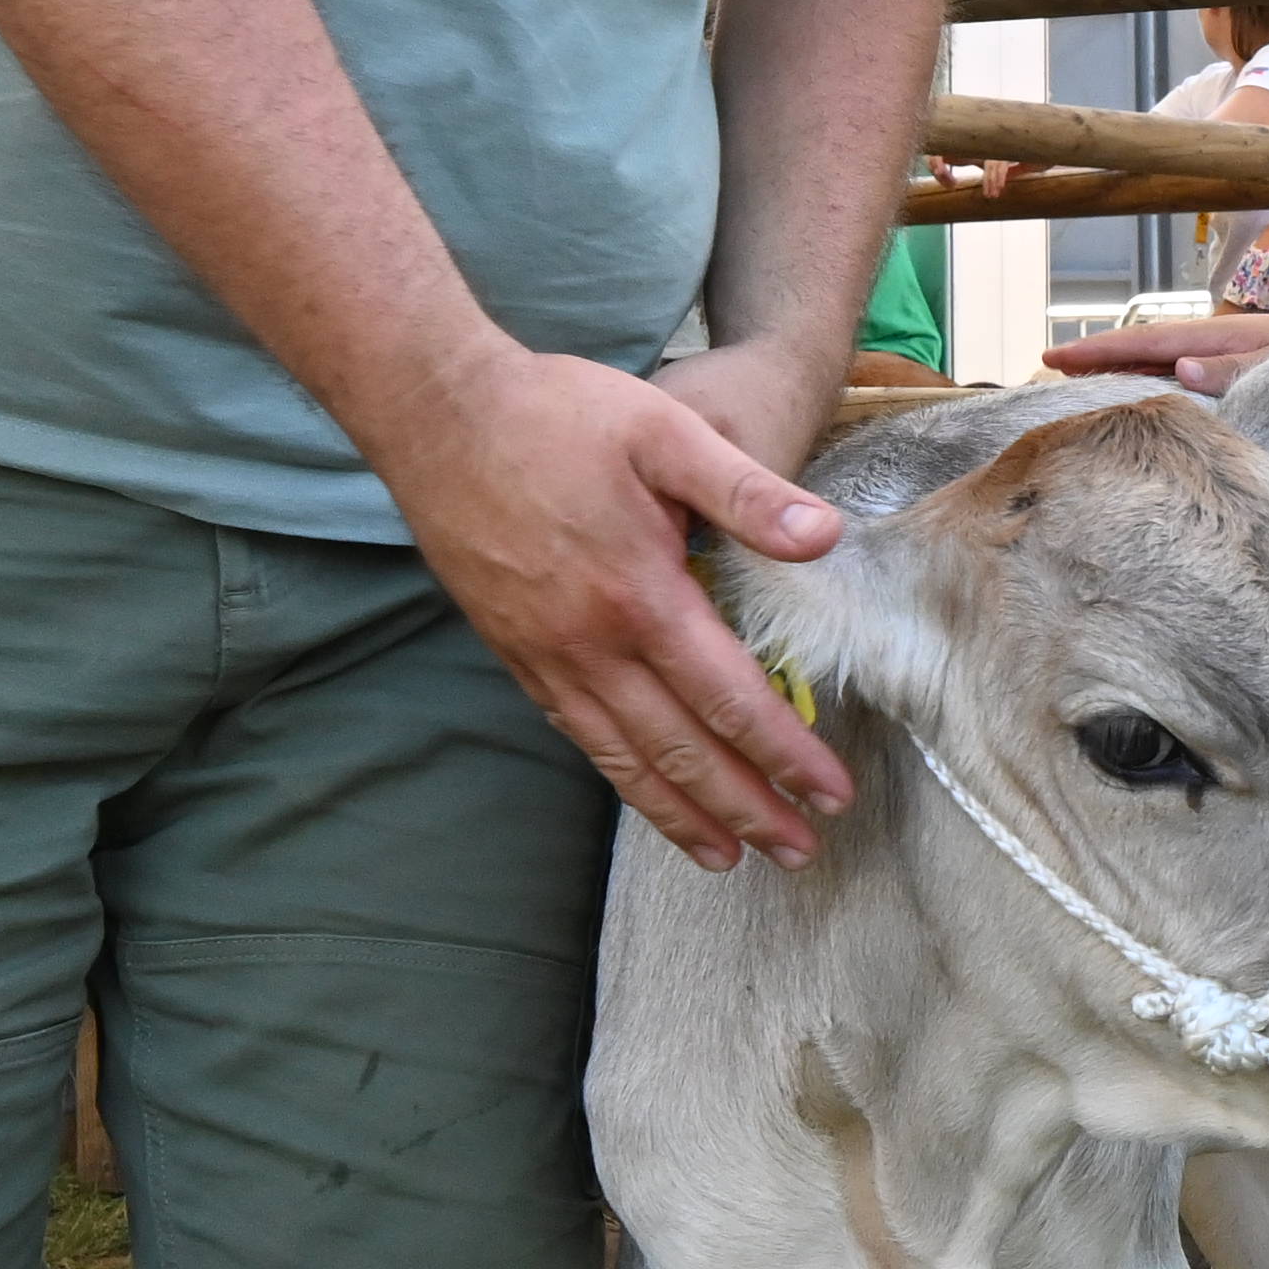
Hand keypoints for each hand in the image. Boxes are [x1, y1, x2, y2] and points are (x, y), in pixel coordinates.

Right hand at [373, 347, 857, 861]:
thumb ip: (747, 492)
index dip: (785, 755)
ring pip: (622, 758)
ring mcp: (544, 654)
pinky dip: (619, 776)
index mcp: (638, 595)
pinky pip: (575, 733)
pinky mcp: (513, 650)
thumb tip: (824, 538)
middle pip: (679, 750)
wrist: (435, 412)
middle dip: (745, 808)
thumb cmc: (556, 414)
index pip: (729, 698)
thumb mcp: (666, 432)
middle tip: (798, 853)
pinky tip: (644, 793)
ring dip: (680, 814)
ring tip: (728, 856)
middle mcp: (589, 643)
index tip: (832, 795)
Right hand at [1043, 311, 1268, 385]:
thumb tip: (1180, 369)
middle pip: (1135, 347)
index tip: (1052, 356)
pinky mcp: (1224, 365)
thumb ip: (1230, 370)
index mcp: (1209, 337)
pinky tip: (1135, 392)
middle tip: (1045, 368)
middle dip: (1092, 355)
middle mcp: (1203, 341)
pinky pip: (1172, 371)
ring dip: (1115, 366)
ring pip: (1151, 359)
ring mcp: (1212, 352)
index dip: (1095, 350)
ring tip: (1075, 381)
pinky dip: (1145, 377)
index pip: (1140, 343)